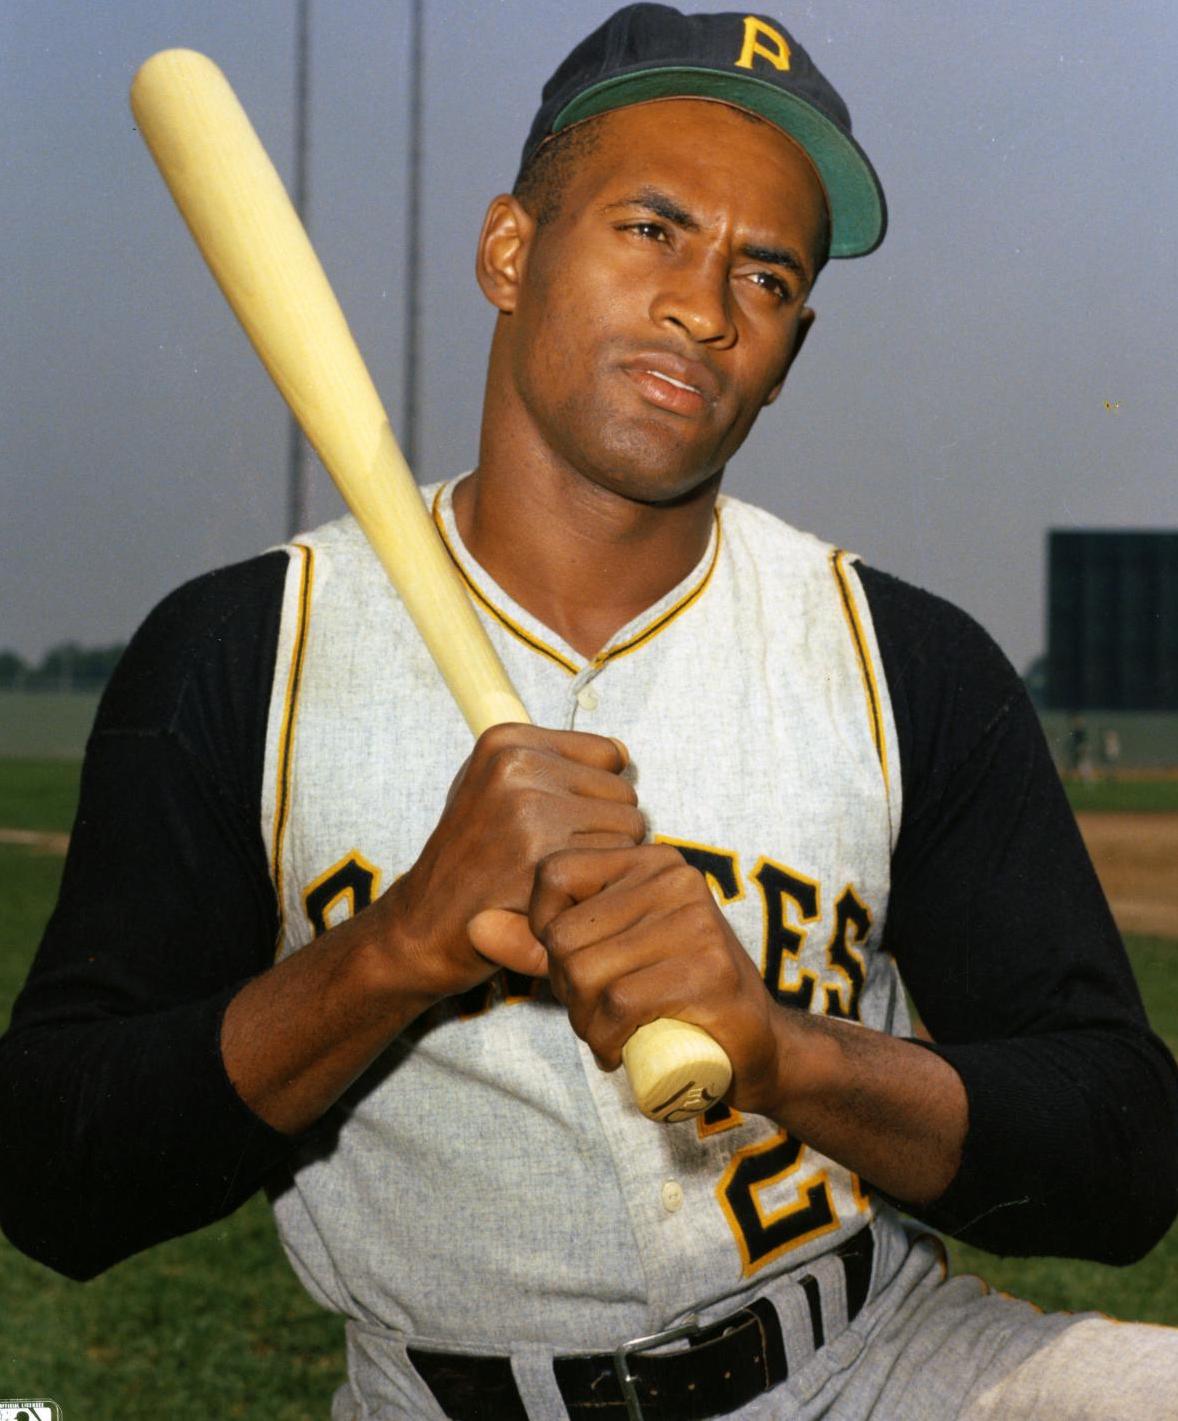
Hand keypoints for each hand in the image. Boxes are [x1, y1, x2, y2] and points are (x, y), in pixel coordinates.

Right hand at [378, 725, 642, 1001]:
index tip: (557, 821)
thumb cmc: (471, 858)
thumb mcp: (493, 787)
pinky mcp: (543, 859)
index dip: (595, 795)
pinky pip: (617, 863)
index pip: (609, 754)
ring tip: (555, 874)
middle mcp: (517, 766)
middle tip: (554, 856)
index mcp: (507, 740)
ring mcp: (529, 811)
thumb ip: (554, 764)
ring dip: (604, 859)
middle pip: (624, 792)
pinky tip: (560, 895)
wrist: (424, 926)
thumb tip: (624, 755)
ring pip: (629, 829)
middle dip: (603, 828)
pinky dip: (599, 887)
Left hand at [516, 843, 787, 1112]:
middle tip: (595, 1012)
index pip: (553, 873)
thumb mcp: (600, 957)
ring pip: (586, 971)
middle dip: (565, 989)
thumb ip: (537, 941)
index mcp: (648, 860)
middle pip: (564, 934)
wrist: (757, 1045)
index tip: (571, 964)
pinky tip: (622, 1049)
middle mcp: (674, 877)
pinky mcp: (709, 969)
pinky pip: (620, 1003)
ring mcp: (696, 920)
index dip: (542, 928)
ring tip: (610, 1031)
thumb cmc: (670, 996)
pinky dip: (607, 1038)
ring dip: (585, 1020)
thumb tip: (473, 926)